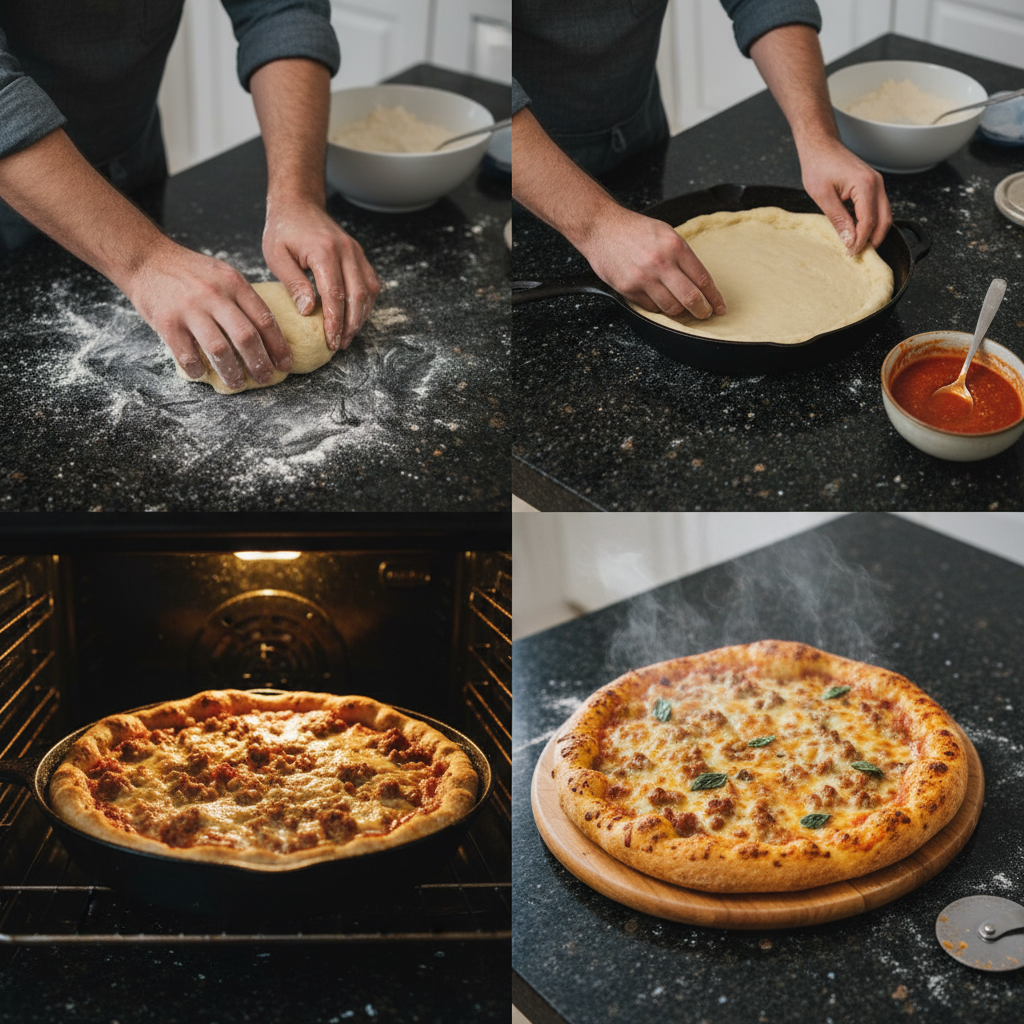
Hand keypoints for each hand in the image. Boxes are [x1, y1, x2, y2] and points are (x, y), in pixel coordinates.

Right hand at [125, 238, 292, 389]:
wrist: (146, 258)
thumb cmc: (190, 272)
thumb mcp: (223, 274)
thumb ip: (243, 299)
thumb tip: (268, 333)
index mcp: (233, 283)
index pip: (265, 319)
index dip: (278, 346)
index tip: (285, 363)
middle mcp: (214, 295)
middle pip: (246, 337)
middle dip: (260, 363)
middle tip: (266, 378)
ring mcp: (190, 309)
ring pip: (220, 350)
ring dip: (232, 373)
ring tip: (238, 383)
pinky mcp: (167, 323)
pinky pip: (187, 355)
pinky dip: (198, 369)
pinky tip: (203, 374)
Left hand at [262, 198, 380, 349]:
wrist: (298, 203)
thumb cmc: (283, 229)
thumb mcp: (276, 256)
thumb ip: (294, 283)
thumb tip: (308, 311)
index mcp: (324, 251)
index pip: (335, 294)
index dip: (335, 321)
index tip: (330, 341)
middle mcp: (346, 251)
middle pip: (357, 296)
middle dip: (350, 325)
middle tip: (340, 344)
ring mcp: (356, 252)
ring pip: (368, 291)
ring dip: (361, 316)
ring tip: (347, 335)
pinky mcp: (359, 255)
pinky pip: (370, 283)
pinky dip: (365, 302)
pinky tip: (355, 316)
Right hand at [575, 204, 726, 318]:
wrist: (602, 228)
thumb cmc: (635, 230)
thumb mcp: (666, 234)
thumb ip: (682, 256)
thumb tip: (699, 282)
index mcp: (675, 246)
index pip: (702, 279)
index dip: (714, 297)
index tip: (719, 307)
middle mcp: (660, 263)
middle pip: (690, 298)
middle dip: (702, 311)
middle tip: (706, 314)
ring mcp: (643, 278)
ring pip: (671, 308)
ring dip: (679, 311)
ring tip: (682, 309)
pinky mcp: (628, 289)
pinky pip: (651, 308)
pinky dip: (658, 307)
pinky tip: (659, 300)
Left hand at [798, 136, 892, 253]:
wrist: (821, 146)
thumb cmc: (818, 165)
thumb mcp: (823, 196)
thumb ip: (838, 219)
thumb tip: (849, 240)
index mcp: (865, 185)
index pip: (868, 222)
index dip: (861, 241)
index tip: (850, 254)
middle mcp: (877, 183)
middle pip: (884, 220)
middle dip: (874, 240)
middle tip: (858, 254)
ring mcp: (877, 184)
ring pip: (884, 215)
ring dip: (874, 232)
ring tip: (858, 246)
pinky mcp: (872, 186)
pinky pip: (877, 208)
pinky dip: (871, 222)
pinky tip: (858, 232)